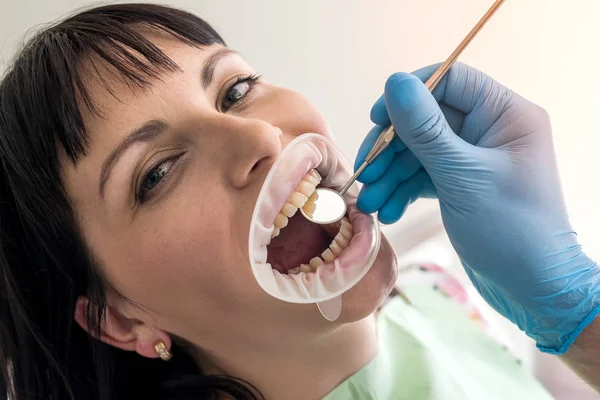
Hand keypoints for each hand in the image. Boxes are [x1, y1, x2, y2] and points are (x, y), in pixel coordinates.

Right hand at [355, 62, 599, 353]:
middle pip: (426, 119)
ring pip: (419, 151)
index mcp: (506, 115)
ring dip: (390, 175)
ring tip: (370, 203)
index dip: (409, 95)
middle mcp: (490, 131)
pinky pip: (422, 176)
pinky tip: (387, 211)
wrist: (531, 288)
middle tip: (366, 172)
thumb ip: (425, 128)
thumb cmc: (511, 228)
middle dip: (391, 147)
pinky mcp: (460, 184)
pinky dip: (402, 191)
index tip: (376, 118)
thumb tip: (394, 82)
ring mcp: (473, 159)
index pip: (450, 82)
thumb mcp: (462, 175)